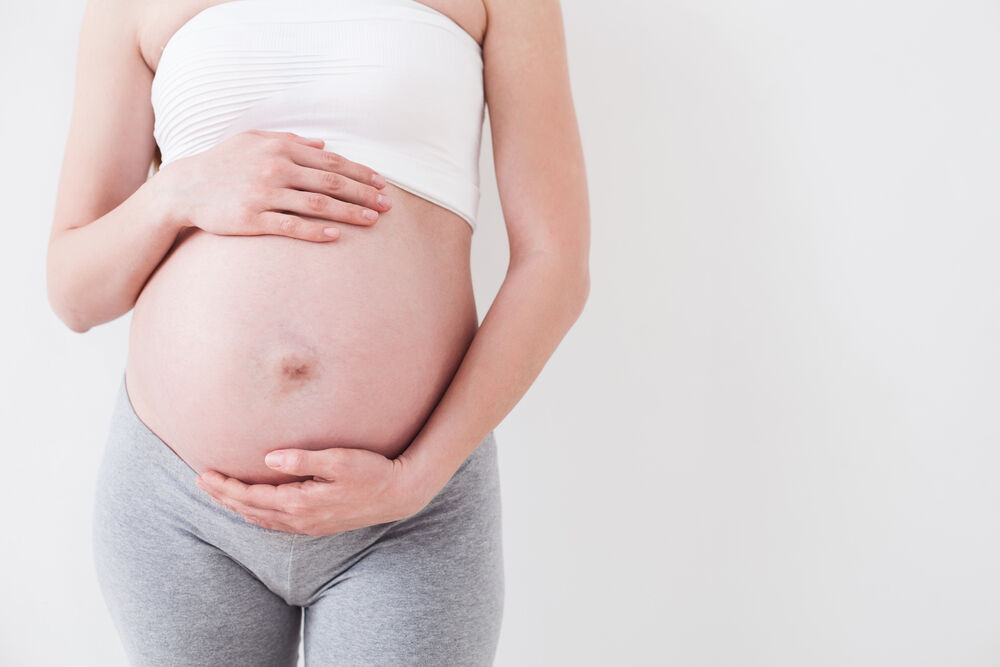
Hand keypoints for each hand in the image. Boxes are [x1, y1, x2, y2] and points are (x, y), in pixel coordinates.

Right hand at [162, 129, 392, 241]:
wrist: (185, 188)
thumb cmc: (224, 163)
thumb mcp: (253, 140)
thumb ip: (291, 140)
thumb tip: (324, 145)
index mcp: (280, 148)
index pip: (331, 161)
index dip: (360, 173)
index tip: (381, 184)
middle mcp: (275, 168)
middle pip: (331, 182)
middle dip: (364, 194)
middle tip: (387, 206)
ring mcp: (264, 194)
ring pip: (317, 204)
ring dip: (349, 213)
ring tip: (372, 221)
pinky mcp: (252, 219)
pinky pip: (291, 226)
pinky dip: (316, 231)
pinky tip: (337, 236)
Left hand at [195, 447, 427, 535]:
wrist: (399, 494)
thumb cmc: (372, 472)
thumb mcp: (339, 459)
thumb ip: (302, 459)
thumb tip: (268, 460)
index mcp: (302, 503)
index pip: (253, 496)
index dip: (226, 487)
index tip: (206, 474)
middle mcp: (301, 519)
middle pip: (251, 511)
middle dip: (225, 496)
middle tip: (202, 482)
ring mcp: (310, 525)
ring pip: (262, 520)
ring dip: (238, 507)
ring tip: (220, 495)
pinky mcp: (318, 525)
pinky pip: (277, 525)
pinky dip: (258, 516)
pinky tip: (254, 511)